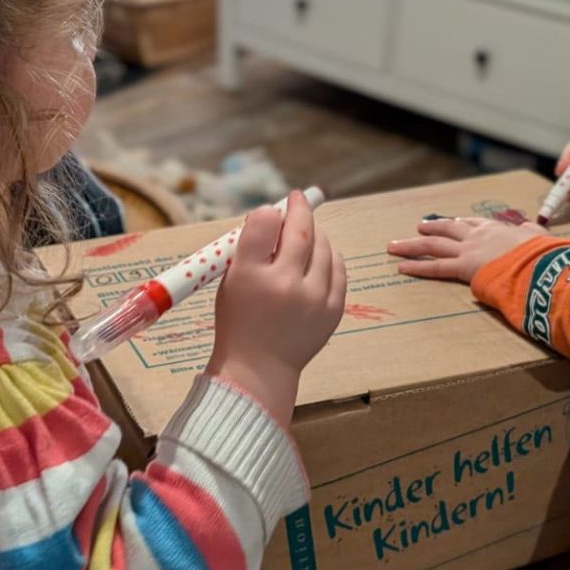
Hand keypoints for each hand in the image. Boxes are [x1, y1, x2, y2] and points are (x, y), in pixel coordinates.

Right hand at [207, 190, 346, 424]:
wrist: (259, 367)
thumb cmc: (240, 320)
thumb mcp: (232, 280)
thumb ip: (250, 246)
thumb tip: (273, 214)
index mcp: (251, 276)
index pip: (265, 225)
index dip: (276, 209)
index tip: (283, 202)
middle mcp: (284, 285)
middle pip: (300, 232)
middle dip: (301, 212)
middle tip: (298, 201)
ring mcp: (313, 299)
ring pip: (323, 247)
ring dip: (316, 234)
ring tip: (307, 233)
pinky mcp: (332, 310)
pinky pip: (338, 269)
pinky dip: (330, 257)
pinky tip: (321, 254)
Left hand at [387, 216, 547, 283]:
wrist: (539, 265)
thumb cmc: (544, 255)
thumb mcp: (542, 238)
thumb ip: (533, 232)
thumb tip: (531, 227)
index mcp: (499, 228)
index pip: (474, 223)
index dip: (461, 224)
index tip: (453, 222)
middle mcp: (479, 235)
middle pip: (448, 229)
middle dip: (432, 227)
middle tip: (419, 227)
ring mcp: (469, 250)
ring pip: (434, 244)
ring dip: (412, 244)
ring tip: (395, 245)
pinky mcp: (463, 267)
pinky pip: (435, 266)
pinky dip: (417, 266)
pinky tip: (401, 267)